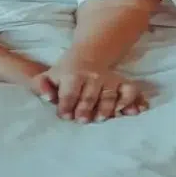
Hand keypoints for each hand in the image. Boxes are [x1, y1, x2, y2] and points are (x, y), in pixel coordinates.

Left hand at [29, 64, 154, 122]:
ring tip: (101, 118)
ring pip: (109, 95)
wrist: (88, 55)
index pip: (69, 92)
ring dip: (106, 108)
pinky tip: (133, 111)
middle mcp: (92, 76)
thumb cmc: (65, 73)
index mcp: (73, 75)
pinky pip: (129, 90)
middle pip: (89, 95)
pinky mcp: (121, 83)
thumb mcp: (49, 76)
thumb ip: (42, 85)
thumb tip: (47, 98)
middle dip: (85, 108)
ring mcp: (108, 79)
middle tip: (82, 120)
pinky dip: (132, 100)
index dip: (66, 105)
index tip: (64, 116)